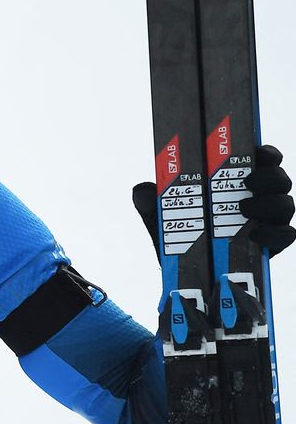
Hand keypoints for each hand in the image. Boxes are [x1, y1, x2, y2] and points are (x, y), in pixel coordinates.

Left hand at [131, 143, 293, 256]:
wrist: (190, 271)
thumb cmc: (182, 233)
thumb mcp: (161, 216)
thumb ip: (149, 201)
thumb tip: (142, 189)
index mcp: (239, 181)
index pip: (264, 159)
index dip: (267, 153)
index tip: (257, 152)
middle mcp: (261, 197)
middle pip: (280, 179)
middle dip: (269, 176)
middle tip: (247, 182)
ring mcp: (270, 220)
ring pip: (285, 204)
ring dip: (269, 204)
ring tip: (243, 210)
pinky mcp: (273, 243)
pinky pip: (286, 235)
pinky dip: (273, 233)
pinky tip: (254, 236)